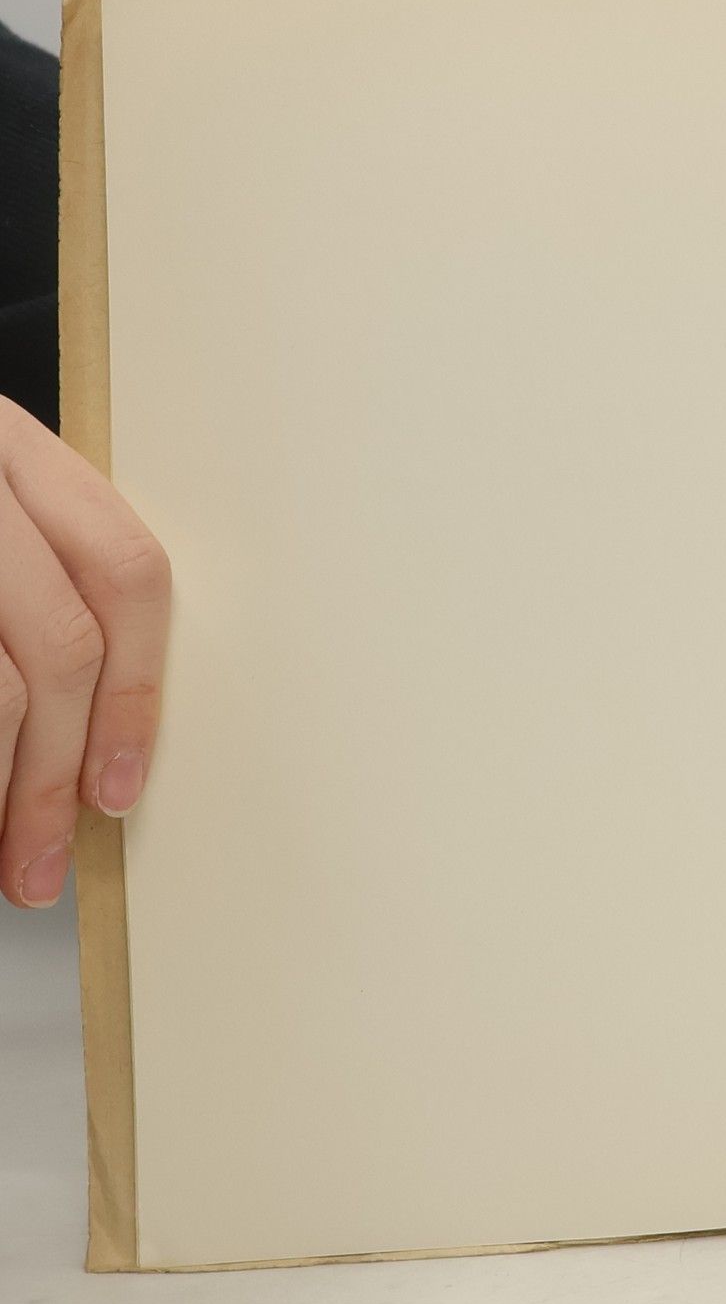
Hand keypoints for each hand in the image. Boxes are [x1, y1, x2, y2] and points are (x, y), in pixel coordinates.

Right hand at [0, 398, 170, 908]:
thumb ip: (31, 586)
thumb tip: (84, 733)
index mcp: (10, 447)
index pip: (124, 573)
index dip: (135, 694)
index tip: (119, 785)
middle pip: (61, 642)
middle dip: (55, 771)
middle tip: (42, 856)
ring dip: (4, 783)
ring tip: (0, 853)